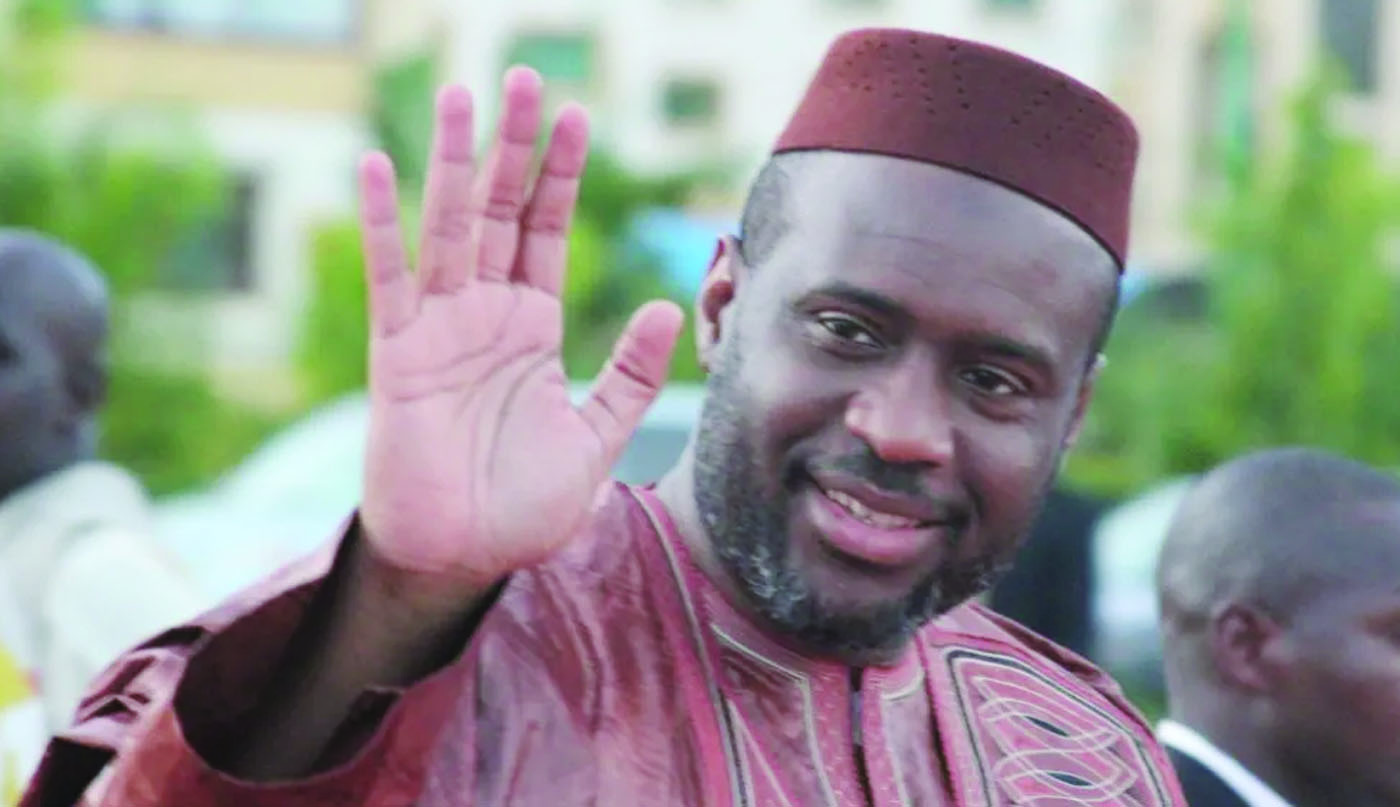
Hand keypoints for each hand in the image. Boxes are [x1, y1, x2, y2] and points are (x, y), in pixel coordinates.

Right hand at [357, 68, 682, 595]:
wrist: (464, 559)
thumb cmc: (522, 507)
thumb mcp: (595, 436)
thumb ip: (628, 374)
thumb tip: (668, 307)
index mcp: (530, 328)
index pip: (545, 232)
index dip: (559, 175)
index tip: (577, 117)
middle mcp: (484, 315)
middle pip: (500, 211)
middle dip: (514, 147)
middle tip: (528, 78)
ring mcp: (439, 329)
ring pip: (448, 227)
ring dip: (454, 162)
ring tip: (463, 94)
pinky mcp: (398, 355)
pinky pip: (389, 279)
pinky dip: (382, 225)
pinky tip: (376, 168)